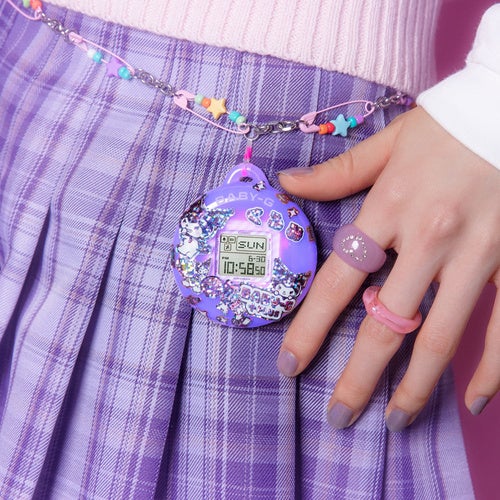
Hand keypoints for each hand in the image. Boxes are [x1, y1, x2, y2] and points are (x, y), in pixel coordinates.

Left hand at [276, 106, 499, 430]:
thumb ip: (337, 173)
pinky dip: (491, 369)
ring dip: (416, 387)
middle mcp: (430, 239)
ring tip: (395, 422)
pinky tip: (474, 400)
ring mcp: (478, 256)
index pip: (337, 282)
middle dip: (358, 378)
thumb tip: (286, 184)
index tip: (290, 365)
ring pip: (441, 337)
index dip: (309, 329)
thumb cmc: (450, 124)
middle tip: (338, 416)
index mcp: (391, 208)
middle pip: (385, 324)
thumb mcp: (389, 143)